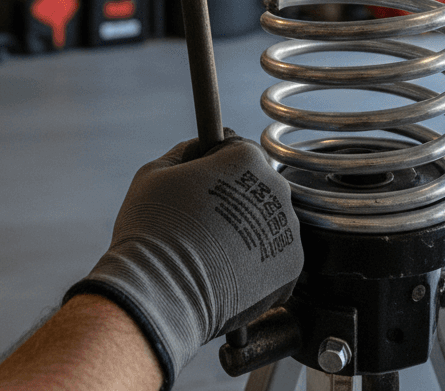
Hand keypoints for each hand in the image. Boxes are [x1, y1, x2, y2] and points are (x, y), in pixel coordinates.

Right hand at [64, 133, 302, 388]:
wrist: (161, 296)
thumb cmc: (153, 229)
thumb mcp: (156, 172)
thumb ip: (185, 151)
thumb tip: (199, 147)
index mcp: (247, 156)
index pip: (236, 147)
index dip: (214, 163)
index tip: (199, 183)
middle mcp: (276, 188)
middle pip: (256, 185)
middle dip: (235, 198)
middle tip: (202, 221)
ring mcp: (287, 230)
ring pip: (267, 222)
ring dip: (248, 230)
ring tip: (212, 251)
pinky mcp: (291, 269)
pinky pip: (274, 258)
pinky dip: (256, 264)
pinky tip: (227, 271)